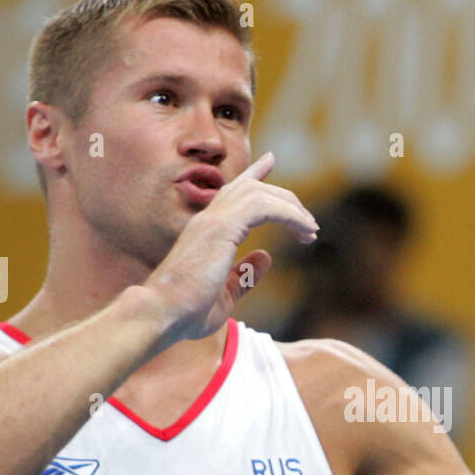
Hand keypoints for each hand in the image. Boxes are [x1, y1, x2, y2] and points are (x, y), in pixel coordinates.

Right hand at [144, 152, 317, 342]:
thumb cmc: (187, 312)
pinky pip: (263, 206)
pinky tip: (304, 230)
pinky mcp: (221, 227)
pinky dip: (289, 214)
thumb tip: (266, 256)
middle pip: (251, 189)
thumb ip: (243, 275)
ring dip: (291, 208)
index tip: (271, 161)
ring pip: (260, 193)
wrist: (163, 313)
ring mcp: (213, 220)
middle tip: (309, 223)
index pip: (234, 192)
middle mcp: (209, 219)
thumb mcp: (224, 294)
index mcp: (206, 230)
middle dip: (284, 199)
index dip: (255, 175)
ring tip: (311, 230)